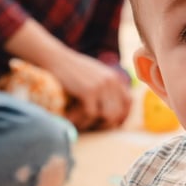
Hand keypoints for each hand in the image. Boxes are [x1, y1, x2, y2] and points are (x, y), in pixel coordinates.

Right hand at [4, 19, 131, 130]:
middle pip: (119, 112)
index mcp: (115, 78)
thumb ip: (106, 87)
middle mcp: (112, 82)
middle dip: (106, 124)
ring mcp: (101, 86)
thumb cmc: (72, 69)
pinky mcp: (88, 91)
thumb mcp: (95, 74)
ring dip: (94, 124)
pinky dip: (81, 120)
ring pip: (108, 117)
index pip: (129, 101)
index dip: (123, 116)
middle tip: (92, 127)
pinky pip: (91, 114)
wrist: (56, 58)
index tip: (112, 124)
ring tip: (81, 124)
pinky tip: (71, 119)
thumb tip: (111, 110)